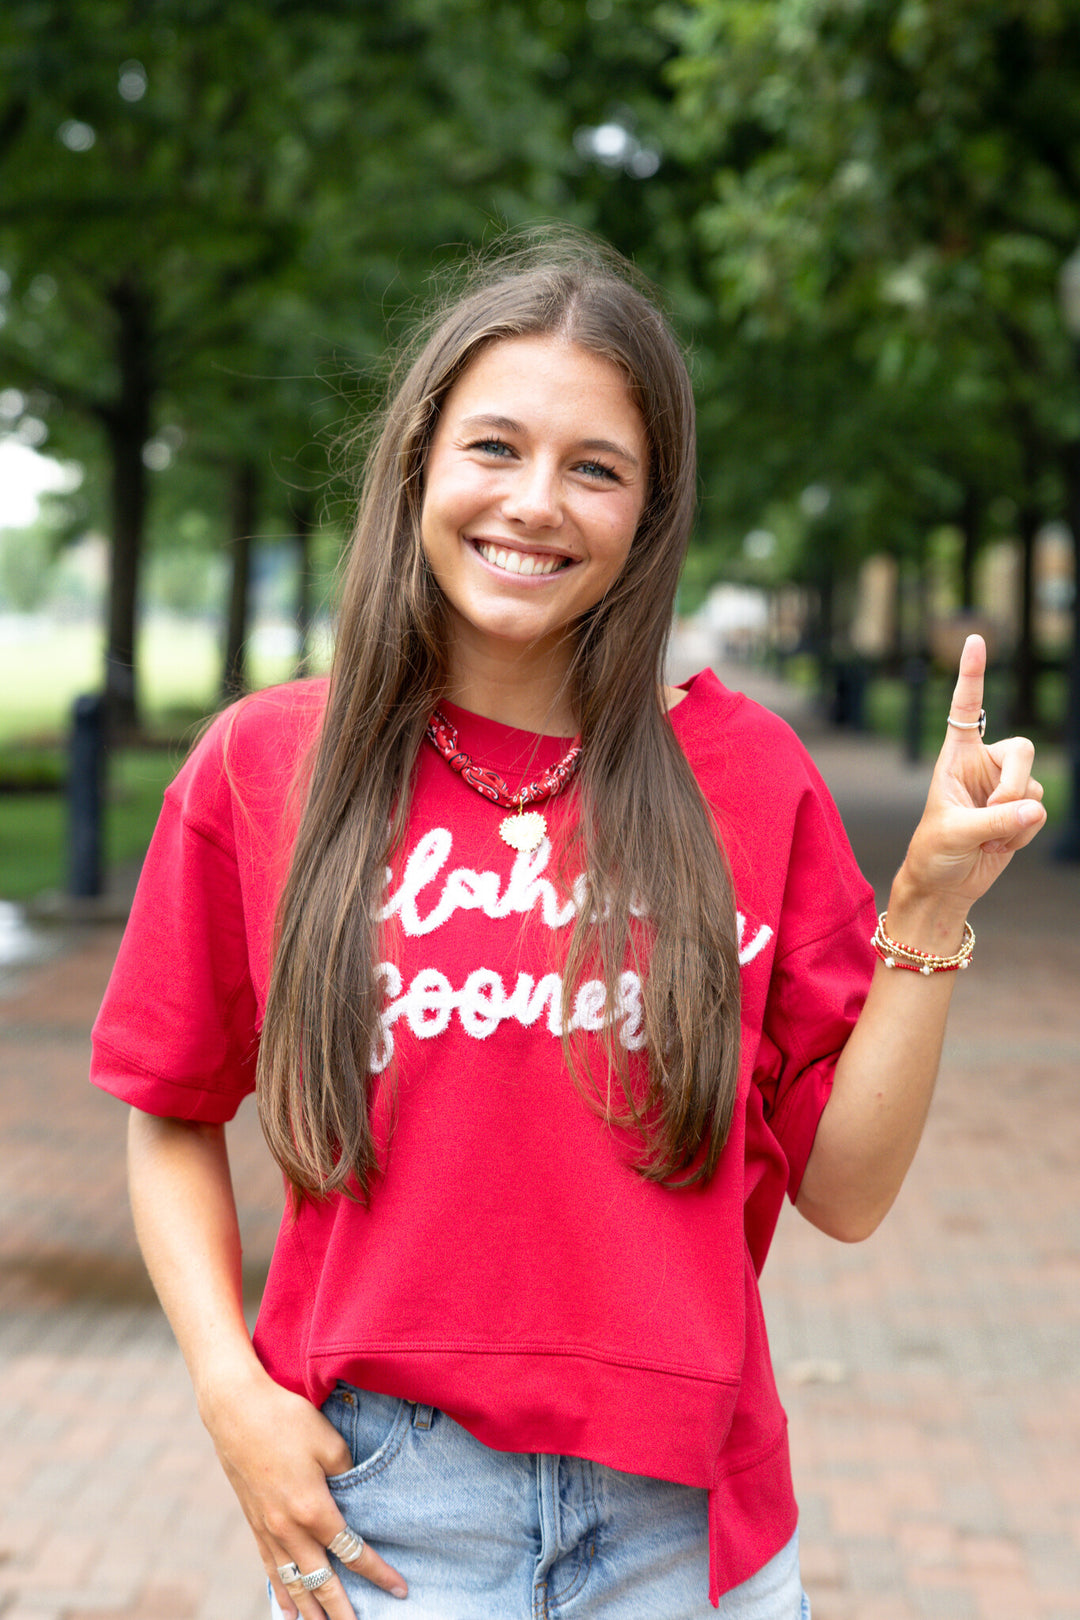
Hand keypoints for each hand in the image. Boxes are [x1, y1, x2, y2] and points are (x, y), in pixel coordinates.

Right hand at [201, 1363, 407, 1617]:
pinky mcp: (253, 1522)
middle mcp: (289, 1527)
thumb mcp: (329, 1442)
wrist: (236, 1410)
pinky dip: (281, 1592)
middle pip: (321, 1580)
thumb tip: (355, 1495)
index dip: (377, 1573)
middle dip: (341, 1610)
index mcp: (313, 1508)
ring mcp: (268, 1528)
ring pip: (293, 1581)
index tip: (398, 1591)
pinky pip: (270, 1567)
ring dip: (310, 1610)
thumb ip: (348, 1475)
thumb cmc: (287, 1419)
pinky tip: (288, 1610)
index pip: (353, 1551)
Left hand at [898, 634, 1044, 917]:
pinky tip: (998, 844)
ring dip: (1015, 817)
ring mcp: (1003, 788)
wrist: (943, 885)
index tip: (975, 639)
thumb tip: (1037, 808)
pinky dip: (1022, 833)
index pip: (965, 708)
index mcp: (955, 757)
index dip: (972, 674)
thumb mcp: (955, 833)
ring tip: (986, 837)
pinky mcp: (1019, 811)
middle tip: (996, 814)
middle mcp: (981, 765)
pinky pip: (1038, 812)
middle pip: (1023, 750)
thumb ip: (996, 819)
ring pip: (1034, 787)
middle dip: (1016, 784)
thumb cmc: (934, 852)